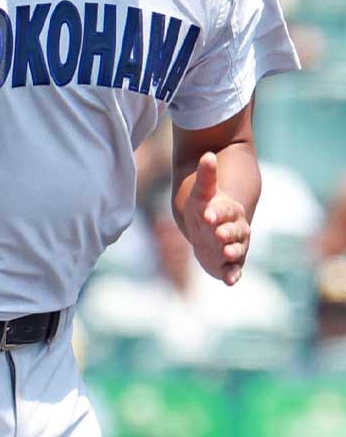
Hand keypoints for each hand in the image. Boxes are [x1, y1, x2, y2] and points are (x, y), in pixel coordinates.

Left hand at [180, 152, 250, 284]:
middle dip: (227, 233)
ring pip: (236, 249)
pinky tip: (230, 281)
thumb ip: (205, 176)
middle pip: (233, 231)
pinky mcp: (230, 262)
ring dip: (232, 252)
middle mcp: (235, 228)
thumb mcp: (202, 193)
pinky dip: (232, 275)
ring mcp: (234, 245)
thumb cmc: (205, 207)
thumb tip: (207, 154)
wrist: (209, 228)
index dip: (217, 212)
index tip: (207, 214)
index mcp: (228, 210)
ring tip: (226, 253)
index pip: (224, 210)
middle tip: (219, 234)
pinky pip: (234, 269)